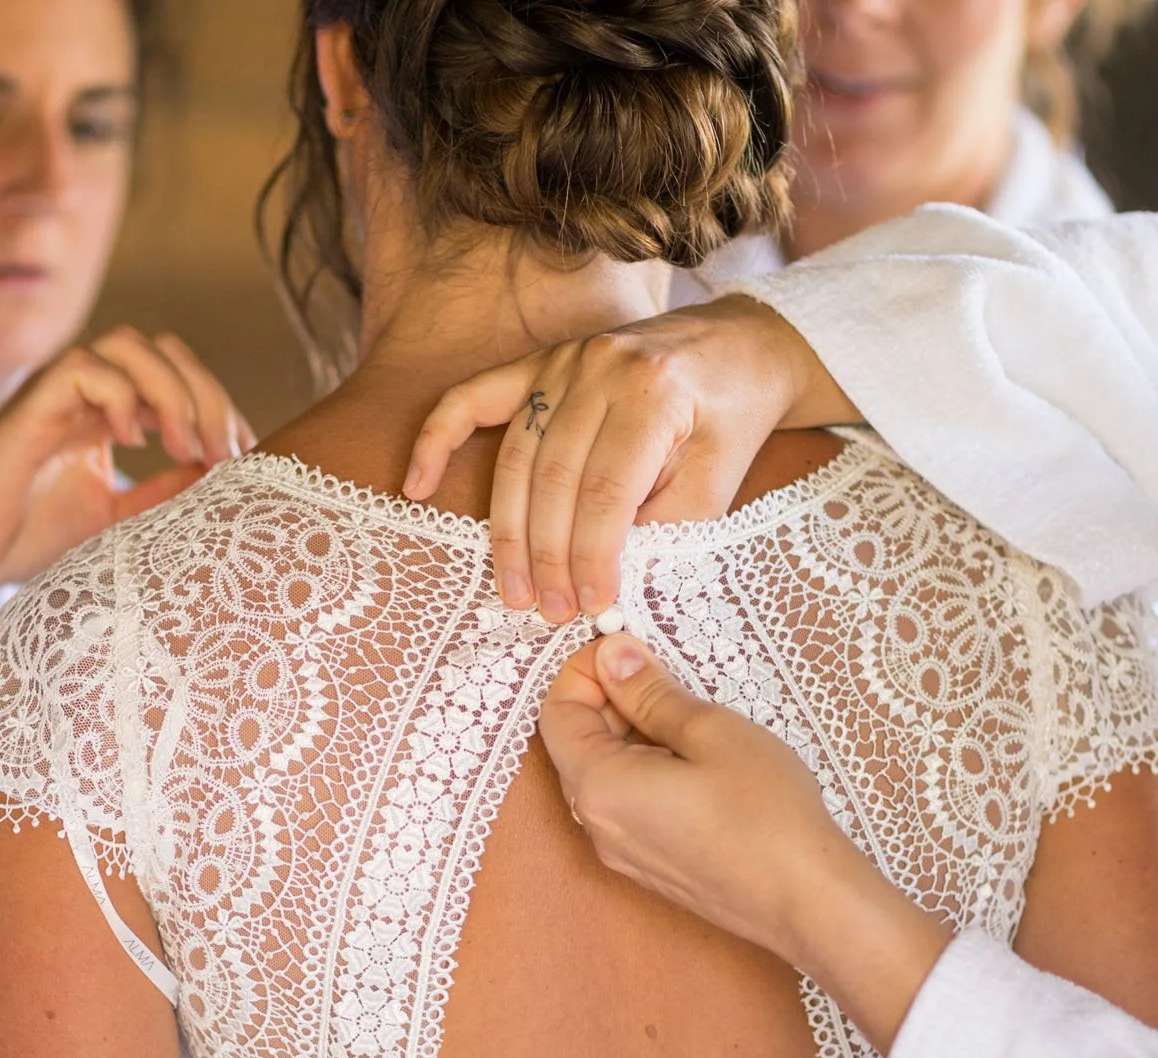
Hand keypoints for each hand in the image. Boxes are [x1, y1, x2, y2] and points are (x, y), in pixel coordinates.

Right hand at [0, 327, 253, 591]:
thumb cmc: (35, 536)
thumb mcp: (124, 518)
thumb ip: (169, 490)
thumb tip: (223, 471)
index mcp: (112, 410)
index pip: (181, 376)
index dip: (221, 406)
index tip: (244, 456)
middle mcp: (89, 392)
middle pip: (166, 351)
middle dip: (209, 396)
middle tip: (225, 453)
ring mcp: (60, 392)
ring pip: (131, 345)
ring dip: (173, 392)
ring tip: (183, 447)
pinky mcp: (33, 404)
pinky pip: (86, 367)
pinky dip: (120, 396)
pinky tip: (129, 441)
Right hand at [403, 296, 857, 623]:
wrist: (740, 345)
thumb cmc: (733, 416)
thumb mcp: (719, 477)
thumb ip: (666, 525)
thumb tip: (609, 581)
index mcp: (652, 393)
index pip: (607, 491)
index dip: (593, 556)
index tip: (592, 605)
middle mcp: (598, 369)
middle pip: (553, 477)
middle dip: (548, 555)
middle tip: (550, 612)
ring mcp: (562, 362)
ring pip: (516, 456)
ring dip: (508, 530)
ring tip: (515, 589)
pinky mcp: (540, 363)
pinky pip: (473, 398)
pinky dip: (438, 440)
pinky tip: (417, 485)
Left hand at [539, 634, 950, 1050]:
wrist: (806, 901)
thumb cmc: (766, 813)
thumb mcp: (710, 731)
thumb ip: (650, 693)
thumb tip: (612, 656)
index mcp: (598, 787)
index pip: (555, 713)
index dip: (583, 671)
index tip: (627, 648)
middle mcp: (595, 826)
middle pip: (573, 745)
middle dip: (607, 700)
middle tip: (663, 673)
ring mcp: (621, 853)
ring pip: (601, 775)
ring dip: (628, 735)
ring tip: (684, 715)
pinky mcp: (649, 867)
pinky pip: (624, 805)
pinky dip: (642, 769)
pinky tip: (693, 759)